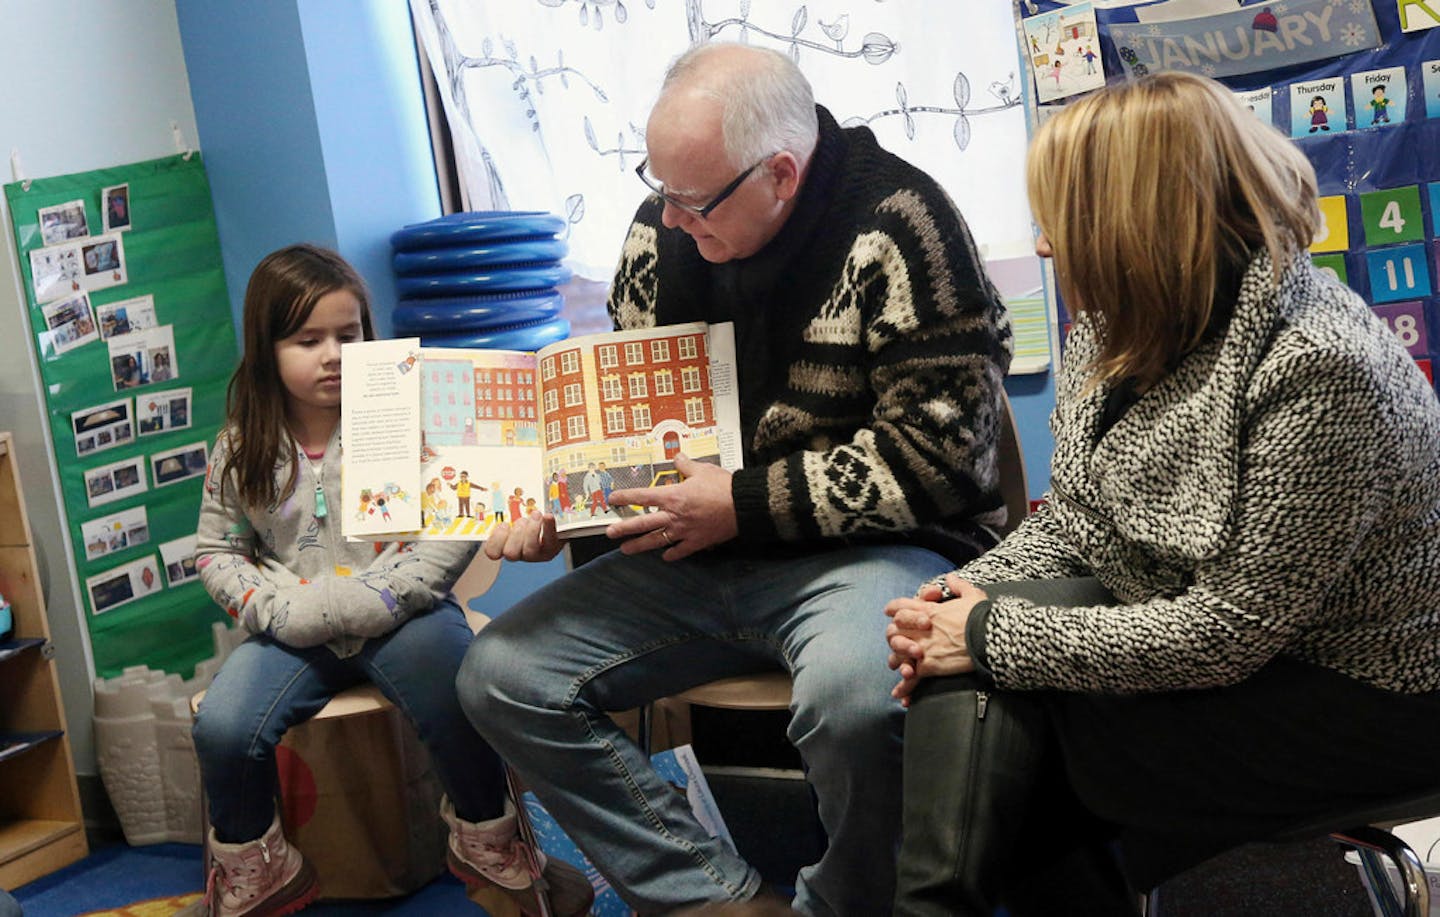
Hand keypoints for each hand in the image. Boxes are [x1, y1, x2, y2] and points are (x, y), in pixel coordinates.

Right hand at [484, 510, 561, 562]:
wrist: (554, 527)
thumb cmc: (527, 520)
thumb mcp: (512, 514)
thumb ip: (505, 511)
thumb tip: (492, 492)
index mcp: (504, 546)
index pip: (492, 552)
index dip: (495, 540)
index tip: (504, 525)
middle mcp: (519, 554)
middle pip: (510, 553)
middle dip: (515, 534)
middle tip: (522, 520)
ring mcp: (535, 554)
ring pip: (529, 550)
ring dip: (532, 530)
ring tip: (536, 515)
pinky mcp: (551, 550)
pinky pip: (549, 541)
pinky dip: (548, 527)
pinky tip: (547, 516)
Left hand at [605, 453, 736, 559]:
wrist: (743, 505)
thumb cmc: (724, 487)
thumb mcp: (703, 469)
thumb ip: (686, 465)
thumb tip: (678, 457)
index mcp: (673, 496)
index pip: (642, 496)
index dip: (625, 497)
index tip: (613, 499)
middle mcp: (674, 516)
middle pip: (642, 524)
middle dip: (624, 528)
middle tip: (610, 532)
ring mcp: (684, 531)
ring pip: (656, 541)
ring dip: (639, 546)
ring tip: (626, 550)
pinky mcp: (697, 542)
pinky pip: (680, 551)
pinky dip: (672, 554)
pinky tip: (665, 557)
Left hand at [884, 575, 986, 705]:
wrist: (989, 637)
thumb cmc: (982, 616)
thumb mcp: (972, 595)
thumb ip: (959, 586)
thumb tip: (951, 577)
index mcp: (928, 610)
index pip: (900, 606)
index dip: (894, 609)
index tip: (889, 613)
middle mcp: (920, 629)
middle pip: (893, 631)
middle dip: (894, 638)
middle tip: (898, 644)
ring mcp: (922, 647)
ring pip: (898, 655)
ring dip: (898, 662)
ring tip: (901, 669)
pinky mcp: (928, 666)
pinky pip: (911, 679)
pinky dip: (905, 688)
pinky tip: (901, 697)